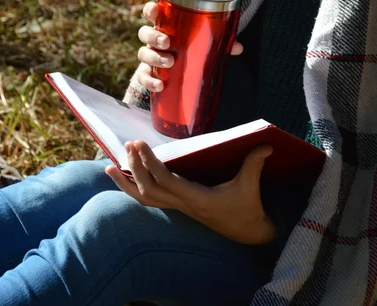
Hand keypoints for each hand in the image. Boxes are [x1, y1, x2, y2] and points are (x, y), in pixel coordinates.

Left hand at [105, 140, 275, 244]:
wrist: (247, 232)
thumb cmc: (247, 209)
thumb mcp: (250, 186)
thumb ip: (254, 164)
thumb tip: (265, 144)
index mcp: (198, 199)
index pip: (166, 182)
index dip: (150, 164)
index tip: (140, 145)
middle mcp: (184, 205)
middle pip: (149, 190)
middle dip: (135, 168)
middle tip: (129, 145)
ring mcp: (179, 208)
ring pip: (145, 200)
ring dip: (127, 183)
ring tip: (110, 166)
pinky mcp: (179, 207)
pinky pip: (150, 201)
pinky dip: (133, 190)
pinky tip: (124, 179)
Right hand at [137, 2, 243, 92]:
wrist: (181, 73)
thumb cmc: (192, 49)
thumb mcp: (206, 43)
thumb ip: (221, 42)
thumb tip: (239, 47)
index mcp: (165, 26)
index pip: (152, 13)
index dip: (150, 10)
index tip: (155, 10)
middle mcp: (154, 40)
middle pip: (145, 33)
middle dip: (153, 36)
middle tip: (167, 43)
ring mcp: (150, 57)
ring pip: (143, 54)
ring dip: (153, 57)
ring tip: (169, 62)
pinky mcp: (149, 74)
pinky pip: (143, 76)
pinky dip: (149, 81)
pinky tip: (160, 85)